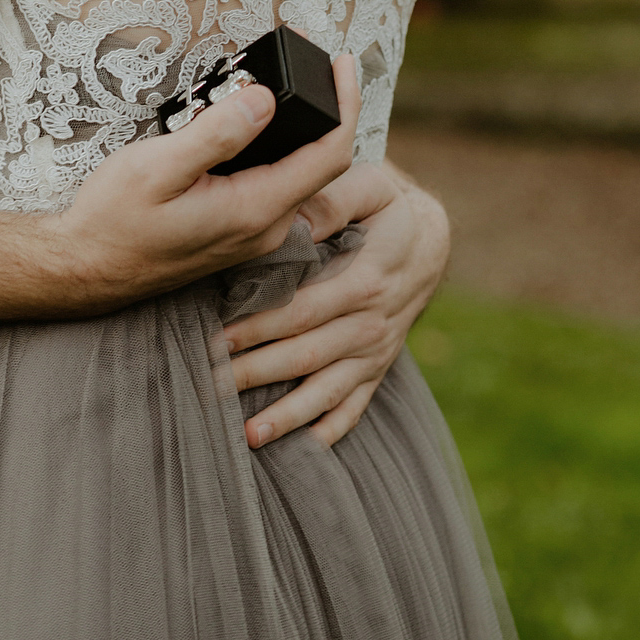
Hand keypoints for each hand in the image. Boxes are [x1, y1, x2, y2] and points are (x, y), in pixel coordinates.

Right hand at [52, 55, 360, 311]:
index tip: (345, 62)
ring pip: (298, 173)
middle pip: (322, 162)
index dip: (346, 103)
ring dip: (300, 128)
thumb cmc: (113, 222)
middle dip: (326, 108)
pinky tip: (256, 124)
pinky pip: (275, 185)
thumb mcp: (157, 168)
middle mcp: (267, 228)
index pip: (330, 154)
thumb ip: (216, 135)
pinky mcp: (239, 233)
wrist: (84, 271)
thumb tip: (265, 100)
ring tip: (284, 84)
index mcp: (256, 210)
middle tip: (314, 61)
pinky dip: (277, 149)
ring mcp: (255, 234)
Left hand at [224, 160, 448, 446]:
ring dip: (288, 415)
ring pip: (327, 390)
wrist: (430, 240)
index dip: (259, 326)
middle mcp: (371, 323)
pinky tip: (300, 452)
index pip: (302, 309)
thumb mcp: (370, 187)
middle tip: (210, 387)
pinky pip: (354, 407)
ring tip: (249, 435)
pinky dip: (328, 431)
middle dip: (256, 372)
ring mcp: (374, 351)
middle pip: (305, 355)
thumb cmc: (388, 208)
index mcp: (365, 280)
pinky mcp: (375, 368)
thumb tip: (291, 214)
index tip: (216, 338)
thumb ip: (331, 200)